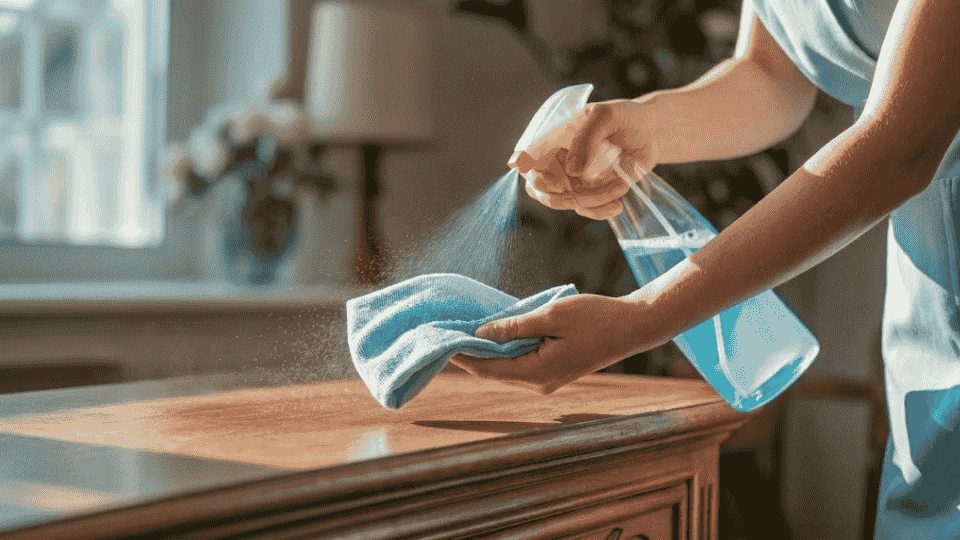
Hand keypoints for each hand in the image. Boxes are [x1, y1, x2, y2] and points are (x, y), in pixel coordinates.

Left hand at [450, 294, 661, 394]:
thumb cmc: (595, 317)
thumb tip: (482, 332)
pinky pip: (521, 362)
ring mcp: (547, 379)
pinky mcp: (554, 370)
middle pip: (494, 371)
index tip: (441, 340)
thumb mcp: (550, 315)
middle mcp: (539, 383)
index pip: (487, 370)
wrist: (632, 327)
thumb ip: (515, 326)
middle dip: (470, 354)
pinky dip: (505, 349)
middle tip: (446, 333)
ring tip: (464, 331)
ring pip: (507, 367)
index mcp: (537, 373)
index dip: (462, 356)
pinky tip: (494, 333)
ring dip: (487, 351)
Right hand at [518, 98, 661, 219]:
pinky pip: (584, 210)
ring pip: (564, 200)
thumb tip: (571, 171)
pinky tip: (617, 204)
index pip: (527, 155)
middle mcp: (556, 159)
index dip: (529, 170)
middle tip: (578, 193)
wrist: (650, 132)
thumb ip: (586, 138)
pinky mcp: (588, 193)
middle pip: (537, 186)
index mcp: (552, 136)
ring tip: (620, 185)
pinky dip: (599, 211)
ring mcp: (571, 179)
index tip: (554, 181)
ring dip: (591, 199)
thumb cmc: (624, 117)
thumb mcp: (606, 116)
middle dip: (558, 195)